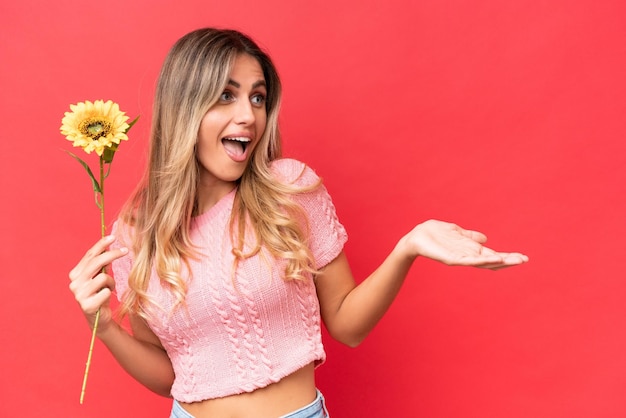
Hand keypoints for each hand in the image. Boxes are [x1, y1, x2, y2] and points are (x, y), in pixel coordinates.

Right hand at [68, 235, 127, 332]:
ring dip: (111, 282)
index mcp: (75, 274)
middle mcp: (74, 283)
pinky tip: (105, 298)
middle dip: (112, 254)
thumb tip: (108, 244)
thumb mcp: (100, 276)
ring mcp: (79, 295)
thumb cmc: (100, 294)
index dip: (101, 244)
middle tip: (126, 250)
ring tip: (109, 288)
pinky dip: (109, 293)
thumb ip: (100, 264)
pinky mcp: (86, 306)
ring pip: (103, 277)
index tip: (113, 237)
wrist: (99, 318)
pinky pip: (106, 292)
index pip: (89, 255)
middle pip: (96, 262)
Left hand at [400, 220, 528, 269]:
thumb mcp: (457, 232)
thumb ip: (470, 236)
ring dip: (497, 261)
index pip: (493, 255)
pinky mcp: (450, 259)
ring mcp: (460, 258)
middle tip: (524, 260)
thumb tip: (485, 238)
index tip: (523, 257)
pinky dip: (478, 260)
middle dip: (508, 261)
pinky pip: (466, 261)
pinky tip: (489, 259)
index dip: (507, 256)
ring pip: (481, 262)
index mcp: (471, 249)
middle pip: (491, 261)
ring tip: (511, 260)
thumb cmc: (435, 234)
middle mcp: (467, 256)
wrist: (416, 237)